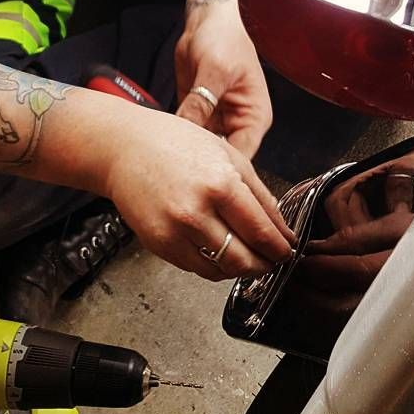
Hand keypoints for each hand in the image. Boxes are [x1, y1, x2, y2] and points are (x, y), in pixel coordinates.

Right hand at [102, 106, 294, 280]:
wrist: (125, 148)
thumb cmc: (174, 143)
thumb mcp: (227, 154)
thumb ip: (257, 192)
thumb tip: (278, 224)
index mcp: (220, 184)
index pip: (261, 231)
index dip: (280, 246)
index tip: (288, 249)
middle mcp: (197, 212)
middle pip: (244, 259)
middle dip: (265, 264)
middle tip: (274, 260)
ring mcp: (175, 232)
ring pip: (221, 270)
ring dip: (240, 269)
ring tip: (250, 259)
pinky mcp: (159, 245)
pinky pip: (196, 268)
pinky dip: (214, 266)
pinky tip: (220, 253)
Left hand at [174, 0, 272, 157]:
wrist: (207, 20)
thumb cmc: (224, 38)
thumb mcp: (214, 70)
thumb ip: (201, 102)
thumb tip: (186, 132)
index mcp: (254, 116)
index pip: (243, 156)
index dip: (224, 171)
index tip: (202, 178)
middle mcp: (237, 122)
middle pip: (221, 157)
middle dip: (201, 163)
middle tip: (179, 169)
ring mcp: (216, 119)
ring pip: (201, 148)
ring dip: (186, 150)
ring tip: (169, 156)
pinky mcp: (197, 112)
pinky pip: (187, 132)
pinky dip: (176, 137)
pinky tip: (164, 139)